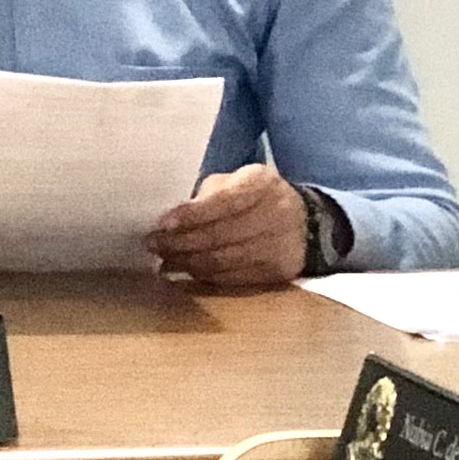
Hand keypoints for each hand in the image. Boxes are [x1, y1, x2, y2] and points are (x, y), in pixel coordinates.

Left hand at [153, 163, 308, 291]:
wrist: (305, 222)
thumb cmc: (255, 198)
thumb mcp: (234, 182)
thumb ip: (205, 196)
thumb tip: (170, 223)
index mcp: (262, 183)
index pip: (223, 201)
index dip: (191, 215)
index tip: (162, 224)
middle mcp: (276, 213)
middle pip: (220, 235)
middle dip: (179, 243)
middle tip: (153, 244)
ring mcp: (279, 245)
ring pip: (223, 260)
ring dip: (187, 262)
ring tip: (164, 259)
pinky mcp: (278, 271)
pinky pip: (233, 278)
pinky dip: (205, 275)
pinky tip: (187, 269)